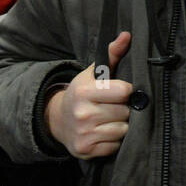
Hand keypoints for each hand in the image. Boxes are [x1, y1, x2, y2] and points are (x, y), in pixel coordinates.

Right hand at [45, 31, 133, 158]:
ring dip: (120, 126)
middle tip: (112, 107)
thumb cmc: (83, 94)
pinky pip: (115, 146)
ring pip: (123, 130)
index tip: (118, 92)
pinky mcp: (85, 150)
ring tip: (109, 120)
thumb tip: (127, 35)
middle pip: (125, 112)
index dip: (125, 91)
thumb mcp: (94, 73)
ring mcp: (83, 133)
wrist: (58, 120)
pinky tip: (103, 133)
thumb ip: (112, 54)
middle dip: (123, 109)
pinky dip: (113, 141)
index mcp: (85, 91)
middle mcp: (83, 113)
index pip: (124, 91)